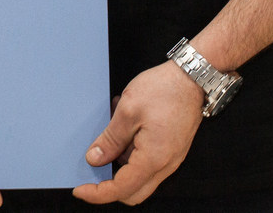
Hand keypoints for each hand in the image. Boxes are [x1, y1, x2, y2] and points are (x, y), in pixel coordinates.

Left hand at [72, 61, 203, 204]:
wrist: (192, 78)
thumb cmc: (163, 90)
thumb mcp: (127, 111)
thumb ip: (110, 140)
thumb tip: (94, 159)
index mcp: (153, 158)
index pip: (122, 189)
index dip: (98, 193)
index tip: (80, 190)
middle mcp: (166, 165)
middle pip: (133, 192)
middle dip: (109, 186)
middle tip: (91, 168)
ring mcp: (170, 158)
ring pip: (140, 177)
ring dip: (120, 162)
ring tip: (112, 129)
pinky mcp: (171, 149)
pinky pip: (147, 161)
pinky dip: (131, 151)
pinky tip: (125, 126)